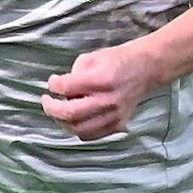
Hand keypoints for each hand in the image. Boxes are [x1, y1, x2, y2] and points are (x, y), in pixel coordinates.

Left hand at [43, 45, 158, 141]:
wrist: (145, 69)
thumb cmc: (118, 60)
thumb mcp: (93, 57)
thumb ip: (74, 73)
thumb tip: (61, 90)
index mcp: (101, 79)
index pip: (67, 87)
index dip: (54, 85)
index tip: (52, 82)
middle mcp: (108, 100)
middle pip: (70, 114)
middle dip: (51, 109)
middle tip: (47, 102)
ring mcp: (114, 116)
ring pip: (79, 129)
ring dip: (63, 122)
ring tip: (59, 112)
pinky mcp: (118, 125)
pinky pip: (91, 135)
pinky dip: (78, 129)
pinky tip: (74, 120)